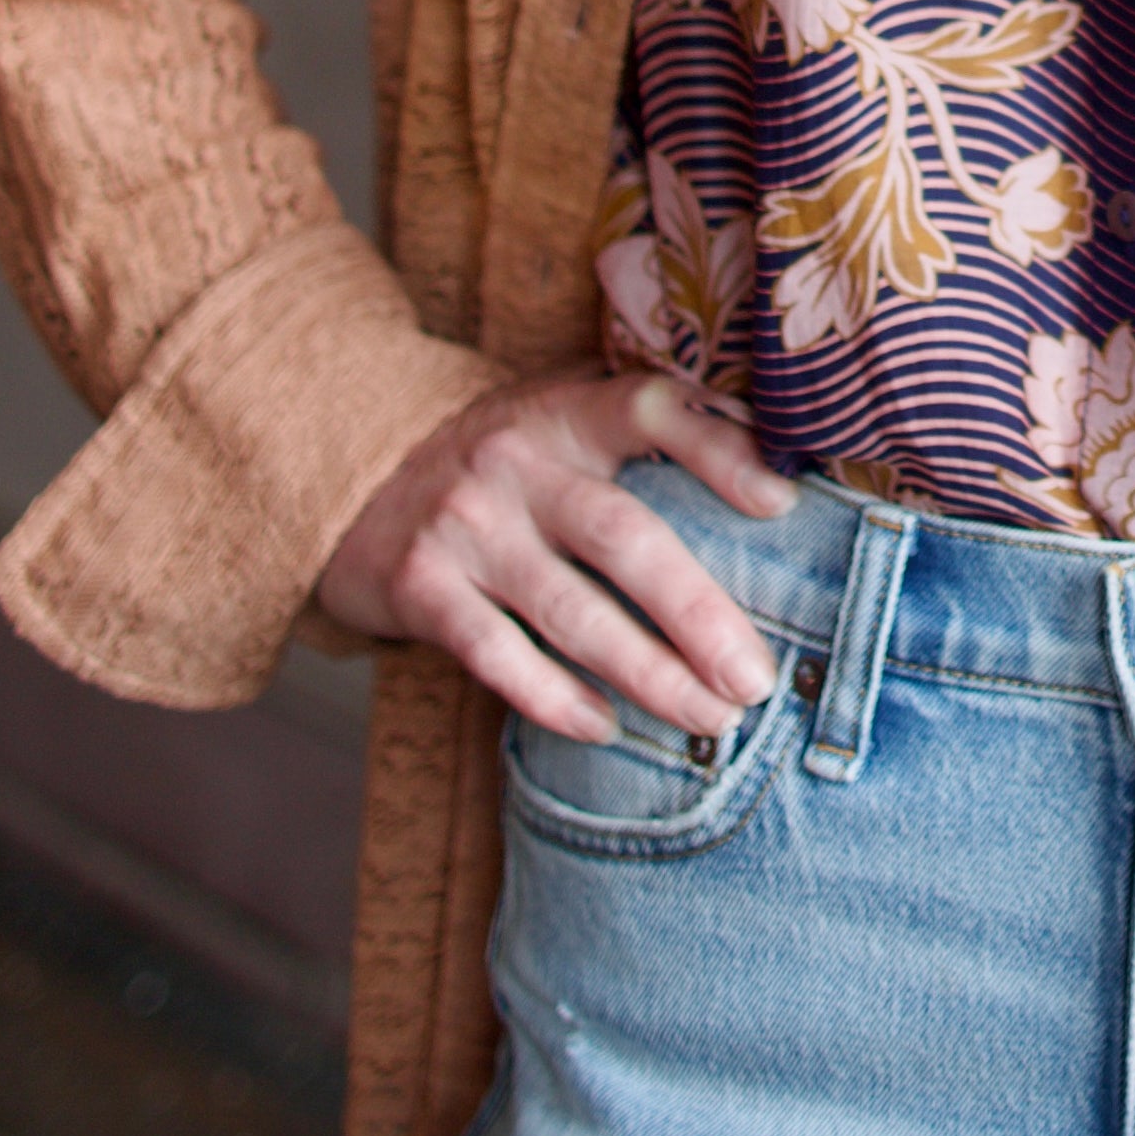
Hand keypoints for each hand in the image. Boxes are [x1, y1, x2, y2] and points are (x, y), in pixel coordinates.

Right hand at [312, 373, 791, 745]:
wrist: (353, 478)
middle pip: (621, 537)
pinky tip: (607, 727)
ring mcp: (463, 526)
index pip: (649, 408)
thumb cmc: (503, 467)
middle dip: (697, 614)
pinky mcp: (419, 587)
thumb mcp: (563, 424)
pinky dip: (555, 697)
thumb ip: (643, 445)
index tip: (781, 504)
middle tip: (753, 679)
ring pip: (569, 610)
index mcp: (565, 411)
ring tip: (707, 717)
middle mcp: (515, 463)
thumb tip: (780, 498)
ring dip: (646, 672)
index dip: (719, 449)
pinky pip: (497, 655)